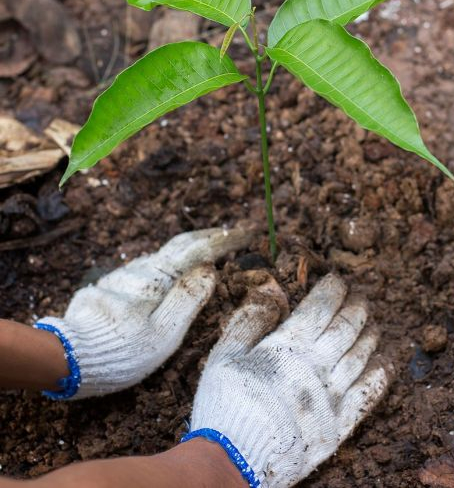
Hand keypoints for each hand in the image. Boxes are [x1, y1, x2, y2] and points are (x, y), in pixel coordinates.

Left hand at [35, 226, 250, 398]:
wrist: (69, 356)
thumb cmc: (122, 350)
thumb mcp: (164, 332)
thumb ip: (188, 298)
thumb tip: (210, 269)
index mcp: (159, 277)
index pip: (199, 249)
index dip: (226, 239)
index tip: (248, 232)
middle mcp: (142, 268)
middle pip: (181, 244)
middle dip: (209, 237)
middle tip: (233, 234)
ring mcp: (125, 275)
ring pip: (163, 256)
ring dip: (188, 250)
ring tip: (207, 250)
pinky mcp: (111, 286)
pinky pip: (147, 269)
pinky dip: (168, 265)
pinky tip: (170, 274)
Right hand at [186, 274, 388, 487]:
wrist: (233, 460)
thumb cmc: (225, 404)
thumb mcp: (224, 356)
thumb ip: (247, 321)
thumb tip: (268, 292)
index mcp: (288, 346)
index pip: (320, 307)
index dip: (333, 289)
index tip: (337, 280)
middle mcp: (315, 366)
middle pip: (346, 326)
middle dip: (356, 306)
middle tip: (359, 297)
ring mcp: (331, 395)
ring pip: (361, 354)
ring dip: (369, 333)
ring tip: (371, 323)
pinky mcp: (339, 425)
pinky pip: (369, 394)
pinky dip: (380, 373)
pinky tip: (385, 360)